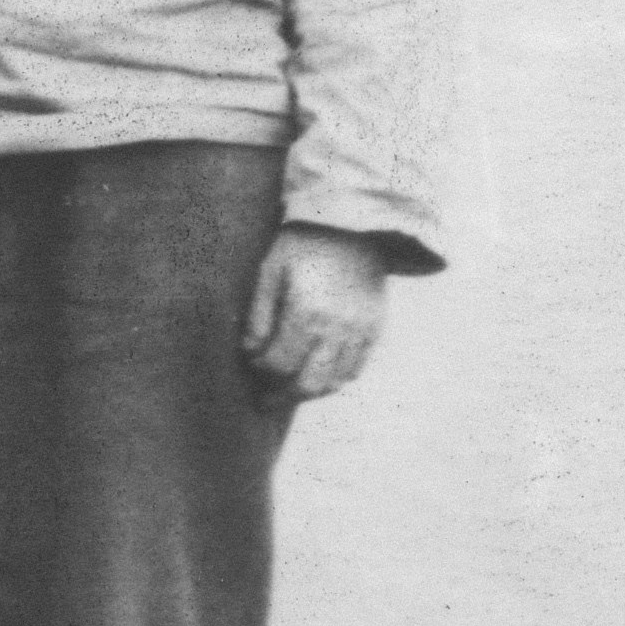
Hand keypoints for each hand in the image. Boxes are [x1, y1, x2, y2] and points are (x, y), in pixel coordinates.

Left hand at [242, 226, 394, 411]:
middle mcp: (337, 328)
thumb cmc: (303, 243)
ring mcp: (360, 332)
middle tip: (264, 401)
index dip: (260, 369)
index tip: (251, 362)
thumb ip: (258, 312)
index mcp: (307, 312)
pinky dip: (335, 379)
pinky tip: (317, 373)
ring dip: (309, 392)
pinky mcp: (375, 329)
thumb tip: (250, 350)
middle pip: (308, 383)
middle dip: (282, 396)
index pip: (279, 363)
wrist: (354, 224)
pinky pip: (355, 370)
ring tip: (288, 391)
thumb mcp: (271, 267)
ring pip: (334, 382)